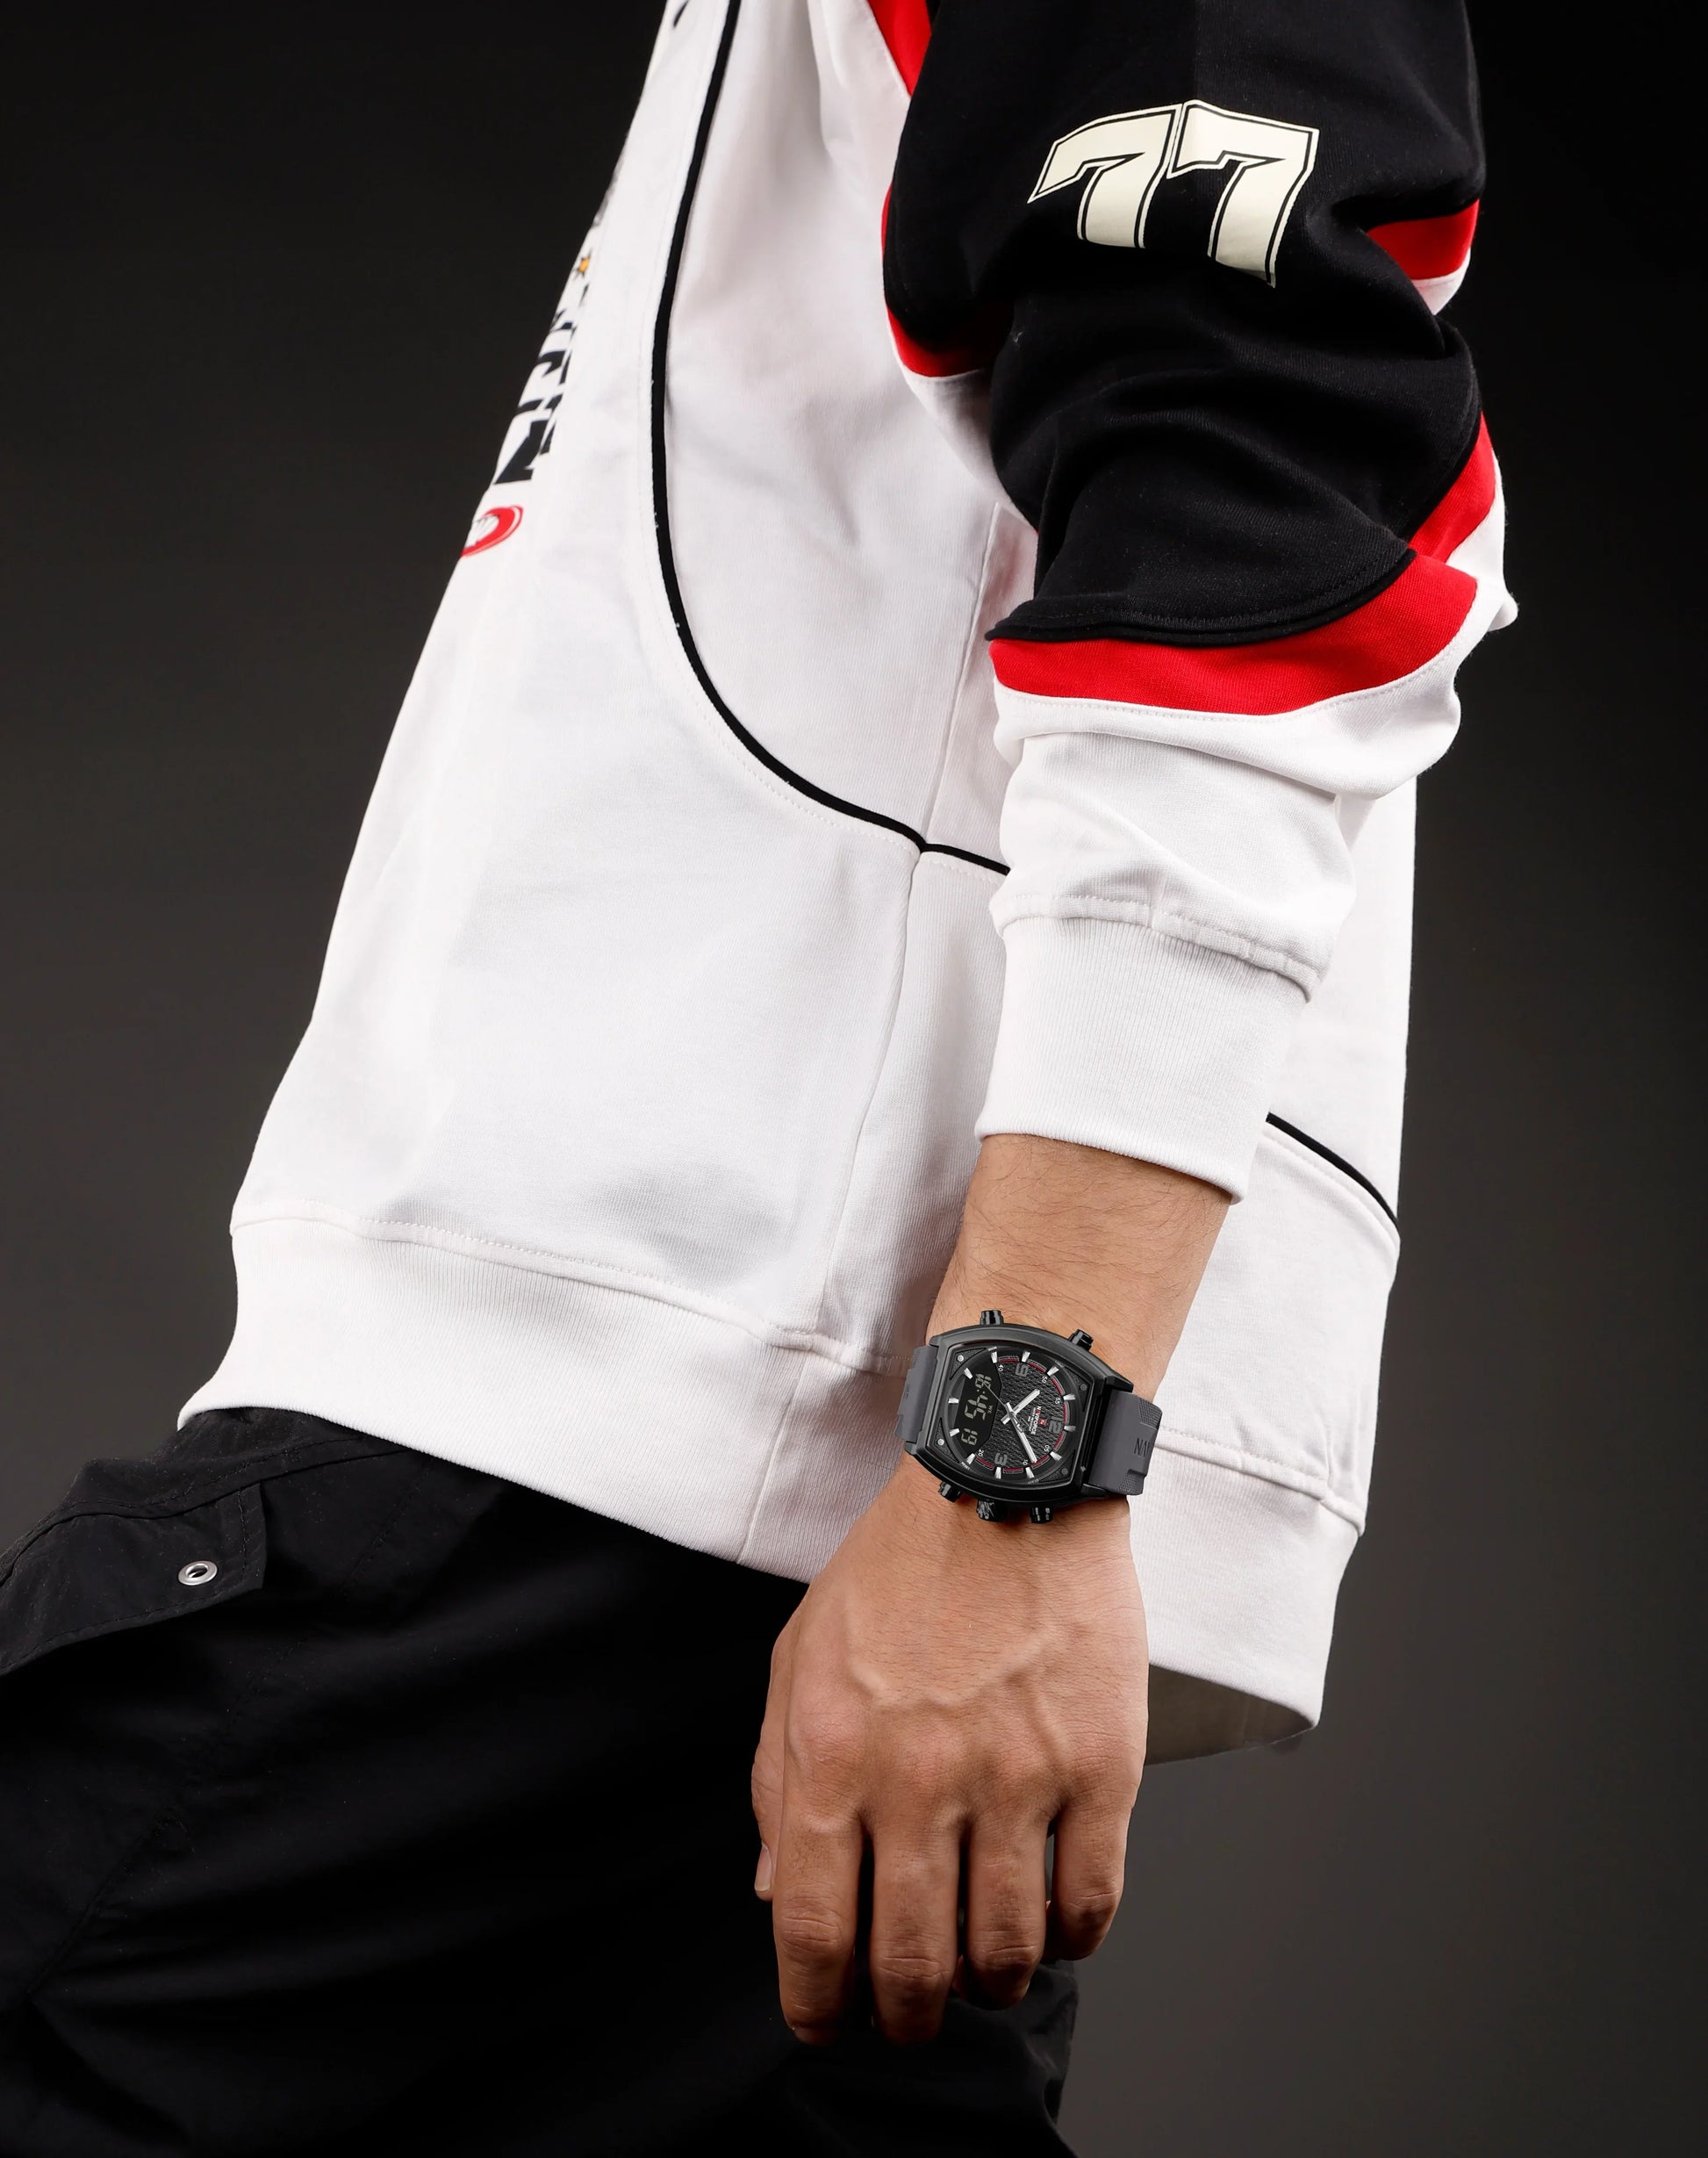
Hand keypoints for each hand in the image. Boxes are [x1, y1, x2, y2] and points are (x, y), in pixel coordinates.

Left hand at [751, 1461, 1146, 2043]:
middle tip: (910, 2012)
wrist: (1008, 1481)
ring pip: (1005, 1954)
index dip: (816, 2004)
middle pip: (910, 1966)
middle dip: (903, 2016)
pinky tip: (1053, 1919)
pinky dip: (1070, 1939)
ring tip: (984, 1966)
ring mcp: (1016, 1777)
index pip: (811, 1930)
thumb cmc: (898, 1569)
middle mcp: (919, 1778)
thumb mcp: (801, 1658)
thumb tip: (774, 1894)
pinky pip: (1090, 1905)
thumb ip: (778, 1781)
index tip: (826, 2019)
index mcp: (832, 1754)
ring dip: (990, 1984)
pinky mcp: (1101, 1767)